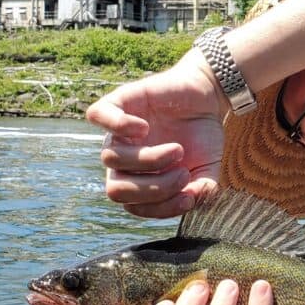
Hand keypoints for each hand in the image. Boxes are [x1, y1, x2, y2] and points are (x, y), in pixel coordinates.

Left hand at [86, 52, 225, 218]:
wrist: (207, 96)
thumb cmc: (202, 137)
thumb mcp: (207, 171)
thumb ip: (200, 192)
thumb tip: (189, 200)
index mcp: (138, 179)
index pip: (133, 205)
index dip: (160, 208)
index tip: (189, 196)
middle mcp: (124, 159)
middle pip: (115, 189)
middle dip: (153, 189)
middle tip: (182, 174)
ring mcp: (118, 132)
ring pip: (110, 158)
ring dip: (149, 160)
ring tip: (178, 150)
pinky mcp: (118, 102)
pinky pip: (96, 116)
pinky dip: (118, 125)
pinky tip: (145, 128)